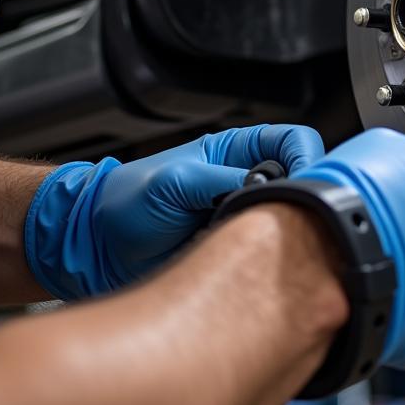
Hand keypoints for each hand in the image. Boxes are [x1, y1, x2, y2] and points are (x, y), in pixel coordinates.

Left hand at [25, 124, 324, 299]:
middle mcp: (248, 180)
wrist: (94, 250)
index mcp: (237, 151)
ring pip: (293, 218)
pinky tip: (261, 263)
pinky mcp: (239, 251)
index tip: (310, 184)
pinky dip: (273, 259)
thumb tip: (265, 186)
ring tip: (271, 241)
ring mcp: (245, 217)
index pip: (296, 140)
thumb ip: (222, 179)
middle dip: (306, 198)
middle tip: (294, 217)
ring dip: (288, 230)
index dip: (310, 158)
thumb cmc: (124, 204)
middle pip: (305, 180)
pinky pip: (272, 252)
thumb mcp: (174, 183)